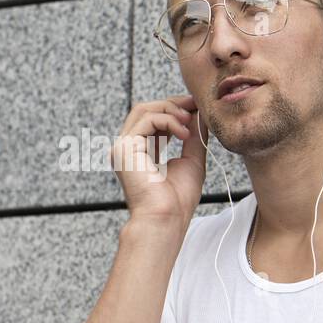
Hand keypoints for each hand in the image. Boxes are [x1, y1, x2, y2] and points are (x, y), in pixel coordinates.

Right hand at [110, 95, 207, 230]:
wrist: (166, 219)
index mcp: (140, 151)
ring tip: (190, 120)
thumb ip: (193, 137)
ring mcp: (123, 147)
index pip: (153, 119)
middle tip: (195, 105)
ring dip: (171, 110)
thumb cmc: (177, 200)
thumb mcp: (191, 161)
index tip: (196, 106)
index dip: (174, 109)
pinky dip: (169, 121)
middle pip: (146, 109)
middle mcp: (128, 147)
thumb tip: (200, 114)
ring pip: (144, 110)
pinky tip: (184, 133)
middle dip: (173, 104)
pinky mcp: (124, 148)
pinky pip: (148, 120)